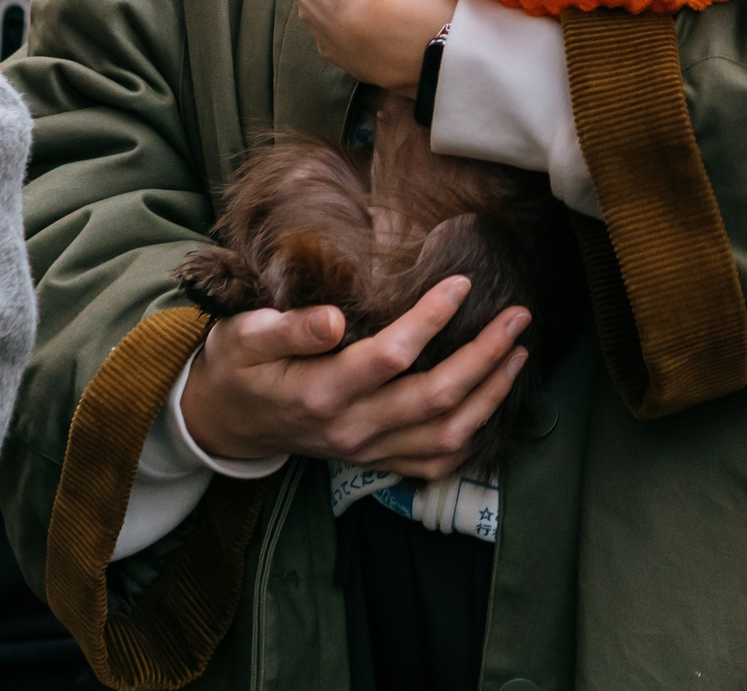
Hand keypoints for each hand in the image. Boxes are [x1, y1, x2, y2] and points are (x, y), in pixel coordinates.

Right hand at [180, 276, 530, 478]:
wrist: (227, 421)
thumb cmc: (238, 365)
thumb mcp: (244, 336)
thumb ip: (289, 328)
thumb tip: (335, 319)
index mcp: (319, 393)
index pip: (389, 358)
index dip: (430, 320)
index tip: (461, 283)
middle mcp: (350, 430)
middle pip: (434, 399)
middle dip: (484, 357)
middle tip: (518, 316)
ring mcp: (366, 451)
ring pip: (446, 436)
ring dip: (491, 395)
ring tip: (519, 353)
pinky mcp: (375, 461)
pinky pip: (435, 463)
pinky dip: (473, 438)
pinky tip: (494, 403)